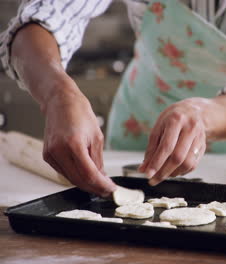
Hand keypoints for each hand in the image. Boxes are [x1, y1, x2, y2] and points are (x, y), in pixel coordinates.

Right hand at [42, 78, 115, 195]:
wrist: (61, 102)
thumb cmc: (80, 114)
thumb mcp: (97, 137)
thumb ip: (98, 160)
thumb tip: (102, 178)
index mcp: (73, 144)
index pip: (89, 174)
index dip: (102, 185)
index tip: (111, 189)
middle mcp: (58, 151)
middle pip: (79, 180)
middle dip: (95, 187)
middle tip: (107, 190)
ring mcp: (50, 154)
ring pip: (70, 178)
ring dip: (86, 184)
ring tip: (100, 184)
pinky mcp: (47, 155)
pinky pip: (64, 172)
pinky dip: (76, 176)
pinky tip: (87, 176)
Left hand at [139, 98, 206, 185]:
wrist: (194, 111)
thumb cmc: (173, 118)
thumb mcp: (159, 127)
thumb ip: (151, 149)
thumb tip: (144, 169)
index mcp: (176, 120)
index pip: (166, 146)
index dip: (157, 162)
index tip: (148, 174)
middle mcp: (190, 128)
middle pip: (178, 157)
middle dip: (164, 172)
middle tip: (153, 180)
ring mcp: (199, 138)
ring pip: (188, 163)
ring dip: (173, 173)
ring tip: (163, 174)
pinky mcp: (203, 146)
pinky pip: (193, 164)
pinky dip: (182, 171)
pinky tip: (173, 170)